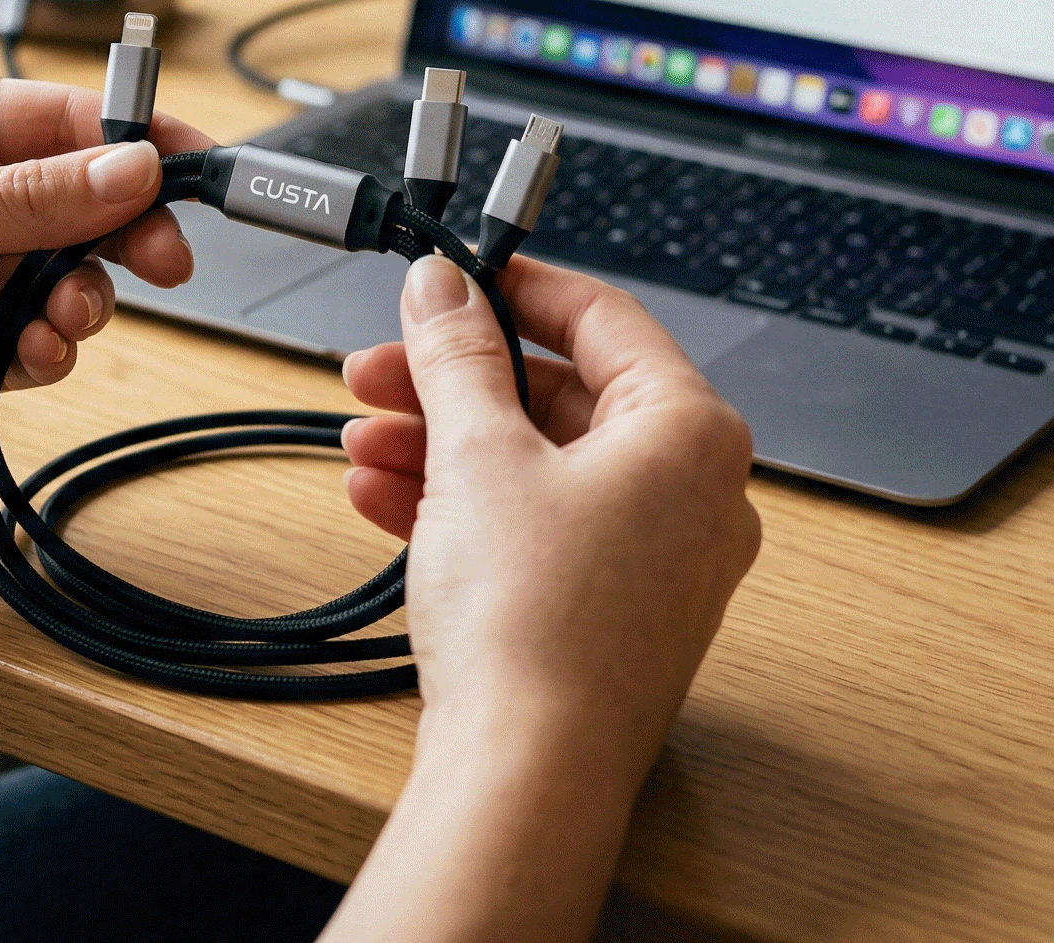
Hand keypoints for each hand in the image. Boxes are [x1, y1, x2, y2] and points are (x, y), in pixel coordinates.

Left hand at [0, 74, 209, 497]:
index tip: (195, 168)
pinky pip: (27, 341)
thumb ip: (22, 202)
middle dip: (122, 229)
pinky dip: (46, 351)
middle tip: (161, 263)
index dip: (135, 138)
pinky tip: (30, 358)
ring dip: (82, 298)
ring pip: (61, 275)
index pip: (60, 117)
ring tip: (65, 323)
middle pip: (76, 199)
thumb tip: (130, 165)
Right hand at [339, 254, 760, 775]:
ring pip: (538, 466)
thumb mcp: (477, 456)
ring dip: (441, 444)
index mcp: (690, 435)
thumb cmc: (534, 623)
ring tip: (361, 442)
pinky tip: (381, 499)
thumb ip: (456, 356)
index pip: (604, 319)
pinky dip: (463, 506)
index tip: (452, 278)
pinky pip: (536, 529)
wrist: (528, 775)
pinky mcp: (611, 612)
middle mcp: (692, 494)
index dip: (515, 288)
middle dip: (452, 383)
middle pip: (560, 397)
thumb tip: (444, 287)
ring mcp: (655, 560)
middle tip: (376, 369)